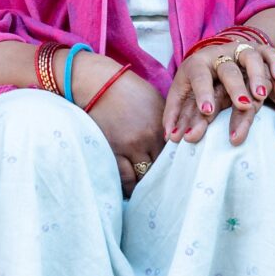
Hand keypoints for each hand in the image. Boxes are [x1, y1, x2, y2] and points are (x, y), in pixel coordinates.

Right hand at [78, 55, 164, 193]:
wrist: (99, 84)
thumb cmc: (128, 91)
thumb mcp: (156, 102)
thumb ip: (166, 125)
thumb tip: (175, 143)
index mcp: (161, 126)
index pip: (174, 155)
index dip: (174, 166)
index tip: (175, 174)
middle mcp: (148, 138)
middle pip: (161, 168)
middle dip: (162, 177)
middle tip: (164, 186)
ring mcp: (129, 147)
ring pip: (144, 176)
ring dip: (146, 183)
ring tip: (148, 190)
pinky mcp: (112, 151)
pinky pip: (125, 178)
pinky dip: (130, 186)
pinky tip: (132, 190)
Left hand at [164, 36, 274, 145]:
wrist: (213, 55)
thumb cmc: (197, 80)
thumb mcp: (183, 93)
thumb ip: (176, 114)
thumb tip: (170, 137)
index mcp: (198, 64)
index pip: (199, 77)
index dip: (203, 93)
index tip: (207, 111)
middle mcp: (219, 55)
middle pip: (227, 70)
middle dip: (235, 88)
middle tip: (242, 105)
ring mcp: (239, 51)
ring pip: (250, 58)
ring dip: (256, 76)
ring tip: (261, 96)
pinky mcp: (257, 50)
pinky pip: (269, 52)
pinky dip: (274, 62)